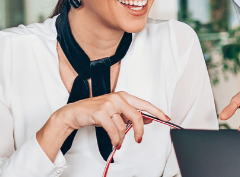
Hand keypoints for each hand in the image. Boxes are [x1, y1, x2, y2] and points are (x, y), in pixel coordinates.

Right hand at [36, 91, 168, 161]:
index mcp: (123, 96)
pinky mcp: (100, 112)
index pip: (144, 104)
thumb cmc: (95, 112)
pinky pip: (114, 130)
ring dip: (122, 138)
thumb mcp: (115, 112)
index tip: (166, 118)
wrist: (74, 113)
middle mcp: (118, 98)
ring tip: (118, 142)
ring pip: (123, 126)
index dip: (157, 111)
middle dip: (140, 130)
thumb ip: (130, 115)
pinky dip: (115, 140)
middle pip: (137, 116)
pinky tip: (115, 143)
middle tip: (139, 139)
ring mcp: (109, 104)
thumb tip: (148, 120)